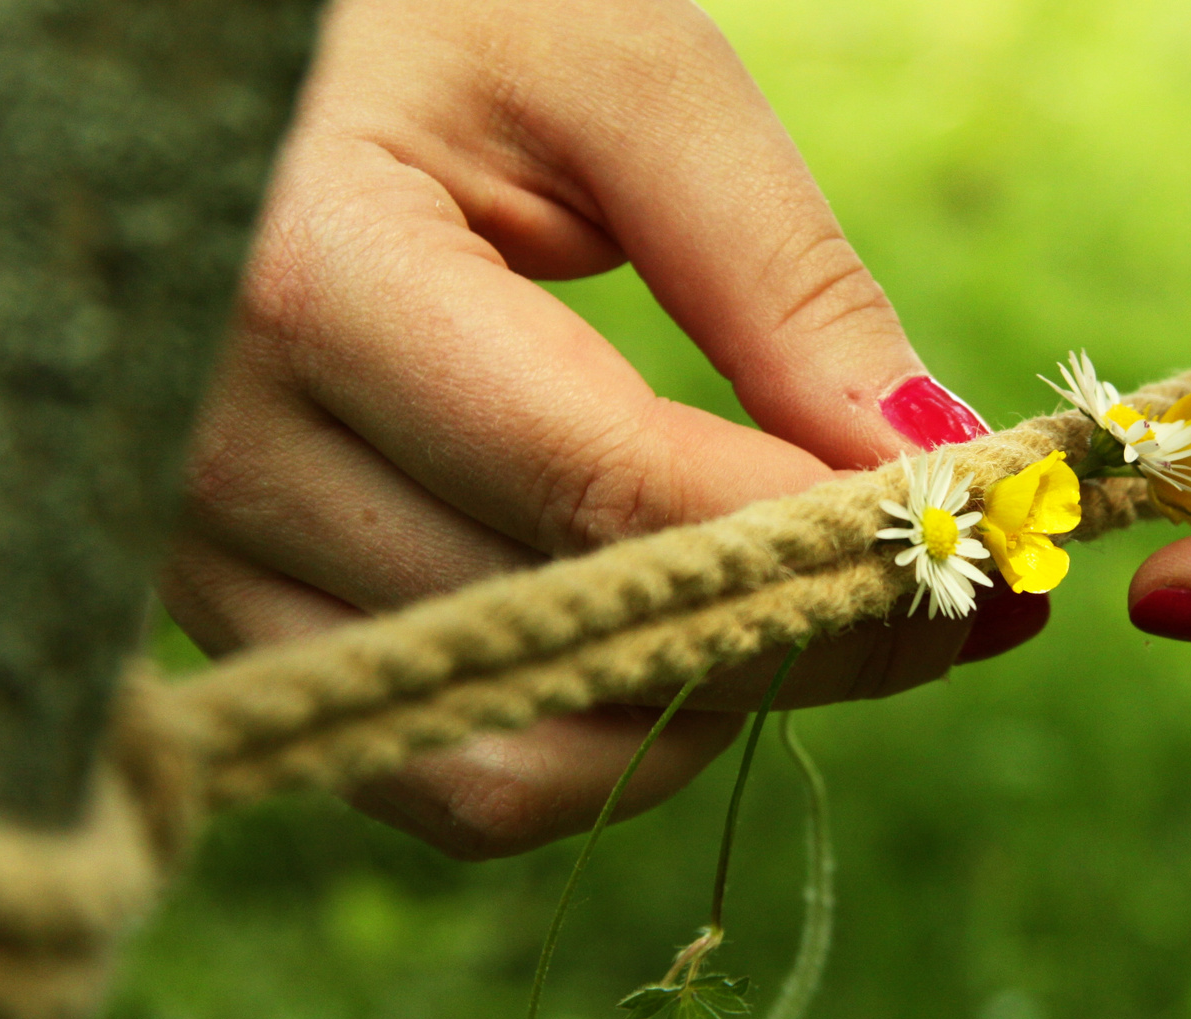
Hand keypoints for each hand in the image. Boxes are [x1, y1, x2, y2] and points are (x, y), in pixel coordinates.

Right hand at [158, 0, 1045, 858]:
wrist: (231, 62)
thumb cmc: (428, 17)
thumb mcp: (616, 79)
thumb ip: (779, 276)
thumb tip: (932, 468)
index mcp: (308, 277)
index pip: (608, 486)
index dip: (820, 543)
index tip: (988, 550)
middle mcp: (219, 451)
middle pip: (575, 633)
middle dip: (807, 634)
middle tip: (961, 593)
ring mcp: (202, 553)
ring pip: (509, 752)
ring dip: (707, 709)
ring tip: (822, 611)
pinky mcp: (228, 609)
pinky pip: (439, 771)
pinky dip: (595, 741)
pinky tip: (689, 637)